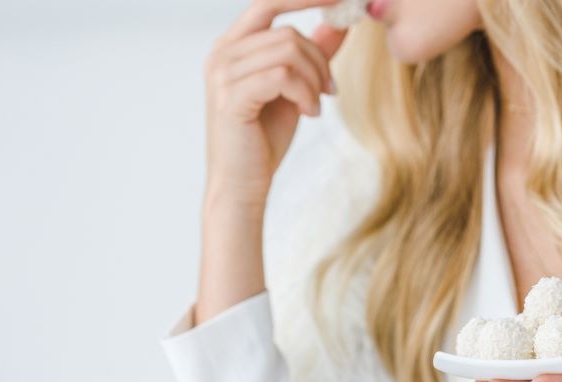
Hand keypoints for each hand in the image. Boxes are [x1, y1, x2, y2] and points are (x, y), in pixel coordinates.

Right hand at [204, 0, 347, 209]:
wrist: (242, 183)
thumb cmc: (263, 138)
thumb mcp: (294, 88)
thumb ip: (311, 53)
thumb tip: (338, 22)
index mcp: (233, 46)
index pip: (269, 2)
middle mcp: (222, 54)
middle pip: (288, 32)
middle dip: (319, 60)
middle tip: (331, 89)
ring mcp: (223, 74)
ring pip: (289, 52)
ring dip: (314, 81)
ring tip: (315, 106)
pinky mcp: (231, 97)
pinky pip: (283, 76)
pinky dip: (305, 94)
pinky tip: (308, 113)